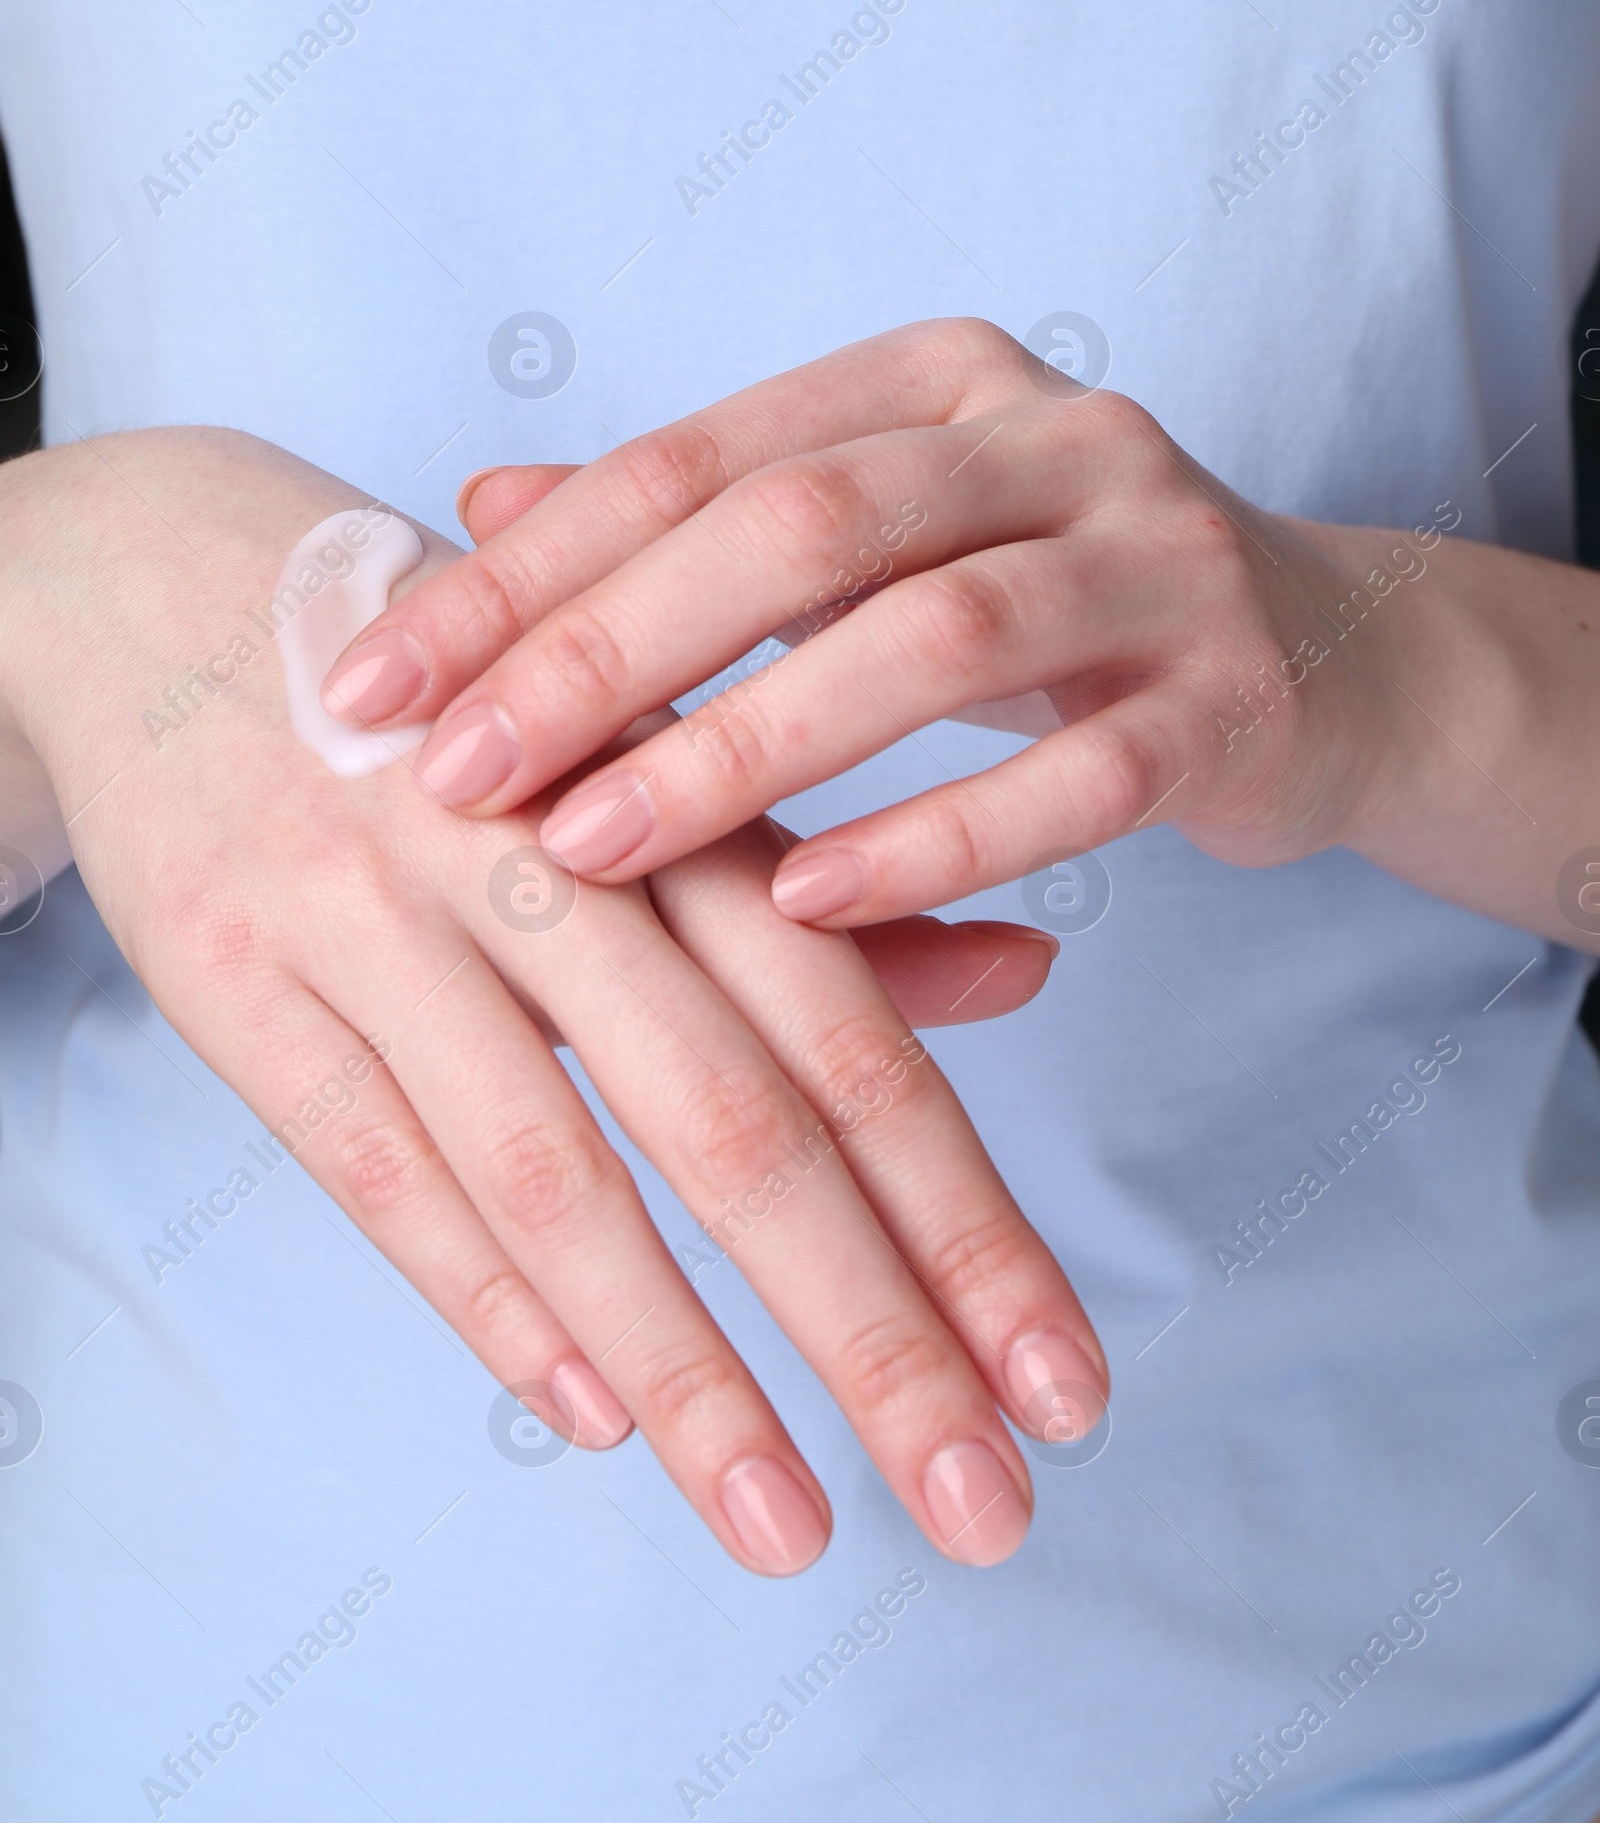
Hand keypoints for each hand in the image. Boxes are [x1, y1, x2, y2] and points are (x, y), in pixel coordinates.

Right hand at [0, 426, 1103, 1573]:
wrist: (175, 586)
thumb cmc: (472, 706)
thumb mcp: (654, 755)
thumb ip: (830, 883)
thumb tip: (1032, 972)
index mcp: (676, 796)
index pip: (852, 1038)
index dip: (967, 1221)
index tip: (1066, 1388)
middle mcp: (549, 853)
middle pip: (735, 1120)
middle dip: (870, 1329)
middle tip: (982, 1506)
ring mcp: (384, 914)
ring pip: (556, 1169)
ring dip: (687, 1368)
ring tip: (792, 1527)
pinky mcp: (241, 973)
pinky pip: (377, 1164)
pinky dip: (486, 1296)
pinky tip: (592, 1417)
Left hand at [318, 320, 1431, 925]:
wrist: (1327, 662)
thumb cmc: (1049, 609)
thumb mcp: (875, 541)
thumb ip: (697, 524)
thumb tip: (482, 504)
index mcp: (934, 380)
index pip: (694, 459)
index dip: (527, 570)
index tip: (375, 683)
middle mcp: (1052, 435)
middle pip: (799, 525)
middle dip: (605, 651)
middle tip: (455, 774)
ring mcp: (1159, 559)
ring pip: (929, 637)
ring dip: (745, 749)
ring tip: (593, 845)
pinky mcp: (1232, 696)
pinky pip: (1071, 775)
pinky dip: (931, 841)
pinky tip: (806, 908)